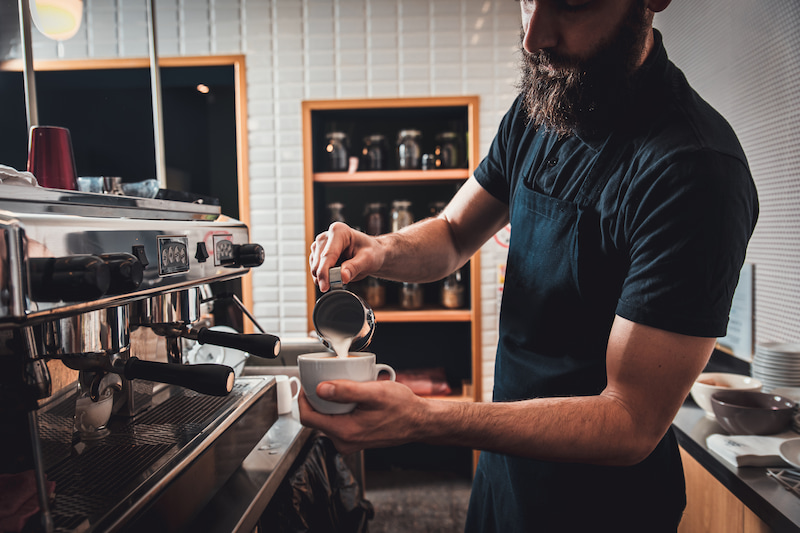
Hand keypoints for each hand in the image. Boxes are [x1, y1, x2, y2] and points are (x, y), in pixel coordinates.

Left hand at [298, 379, 423, 454]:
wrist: (419, 422)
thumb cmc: (402, 408)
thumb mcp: (374, 393)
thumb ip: (346, 391)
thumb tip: (320, 389)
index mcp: (345, 432)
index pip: (308, 418)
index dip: (303, 399)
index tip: (308, 384)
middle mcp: (344, 441)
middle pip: (316, 419)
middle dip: (317, 399)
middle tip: (326, 380)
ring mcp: (350, 442)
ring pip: (328, 420)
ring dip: (330, 403)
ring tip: (343, 387)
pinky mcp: (355, 438)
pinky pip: (339, 423)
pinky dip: (341, 409)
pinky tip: (353, 399)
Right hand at [309, 222, 381, 291]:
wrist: (371, 253)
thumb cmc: (371, 252)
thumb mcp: (368, 259)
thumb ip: (354, 267)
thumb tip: (342, 277)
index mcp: (338, 231)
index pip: (327, 255)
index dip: (324, 273)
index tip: (325, 287)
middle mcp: (326, 236)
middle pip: (318, 263)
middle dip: (325, 277)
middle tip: (340, 283)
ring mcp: (319, 245)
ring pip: (314, 268)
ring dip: (324, 277)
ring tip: (342, 275)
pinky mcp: (317, 254)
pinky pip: (315, 270)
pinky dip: (323, 277)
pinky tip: (336, 275)